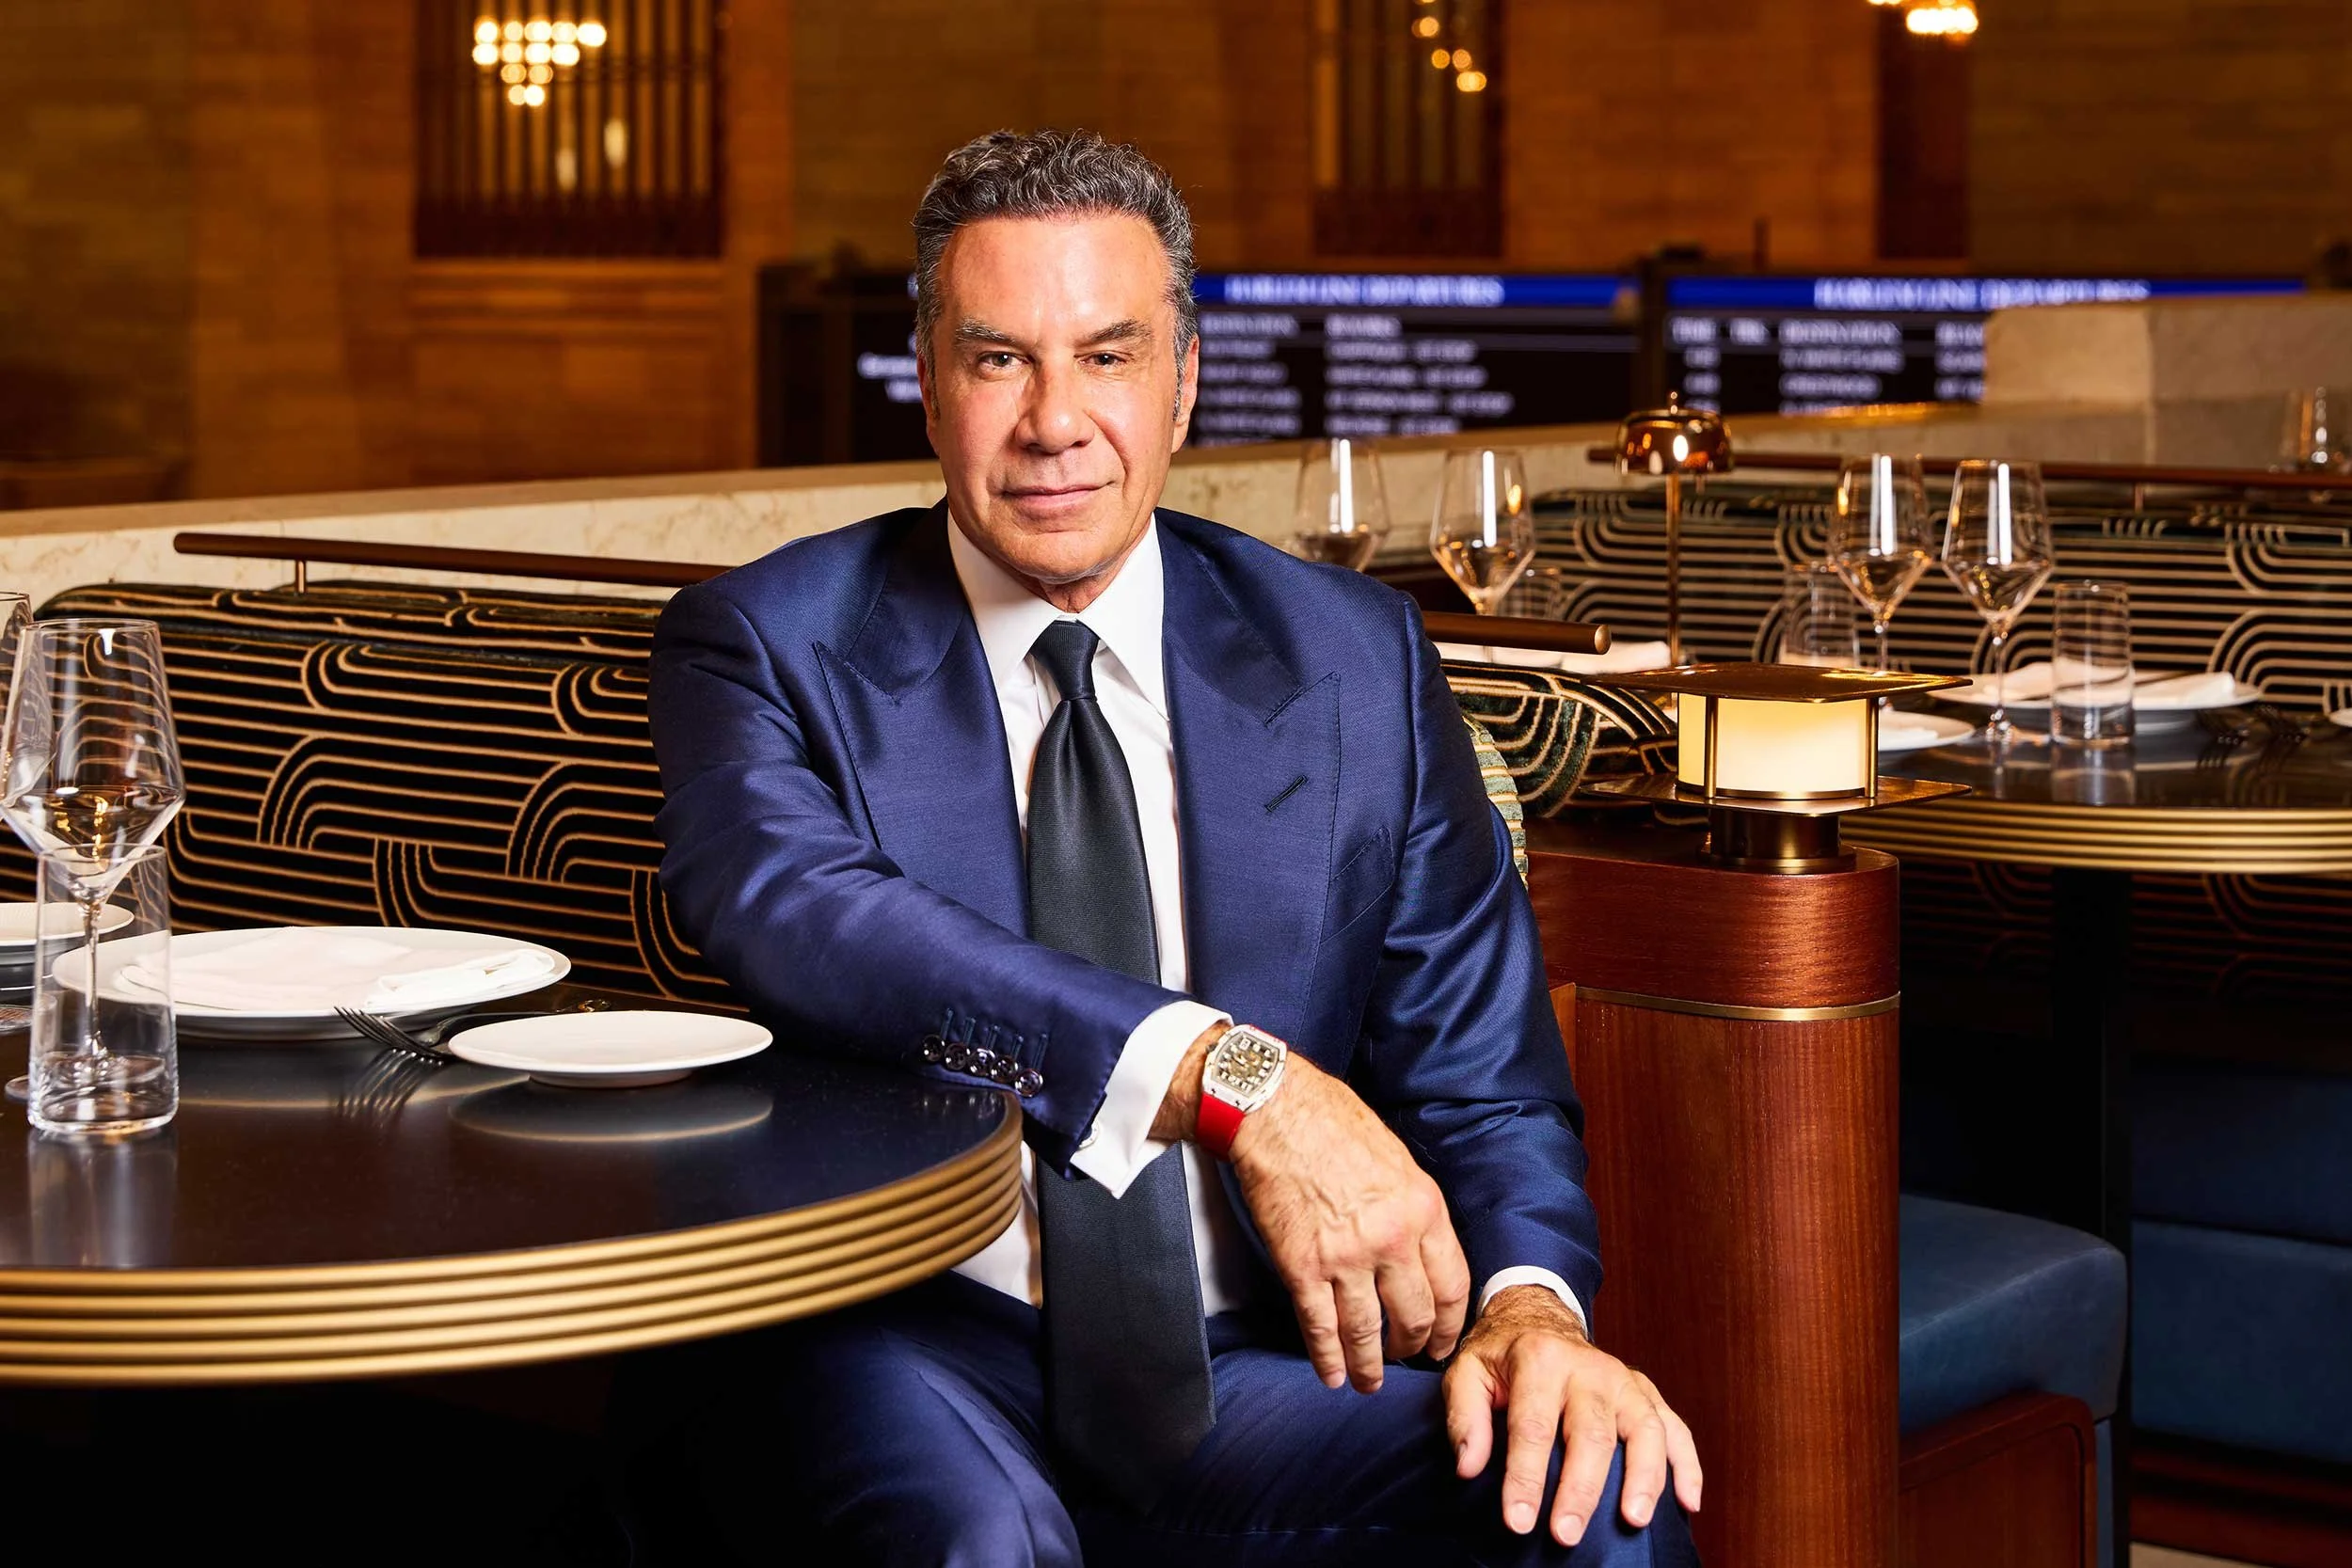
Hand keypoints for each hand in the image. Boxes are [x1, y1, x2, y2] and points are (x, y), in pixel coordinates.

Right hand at [1221, 1050, 1471, 1391]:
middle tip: (1403, 1359)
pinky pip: (1320, 1328)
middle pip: (1414, 1317)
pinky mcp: (1301, 1266)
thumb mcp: (1401, 1164)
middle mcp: (1392, 1239)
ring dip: (1369, 1367)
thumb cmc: (1336, 1125)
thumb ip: (1416, 1213)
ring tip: (1368, 1382)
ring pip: (1367, 1333)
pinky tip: (1332, 1376)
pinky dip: (1327, 1359)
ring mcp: (1345, 1257)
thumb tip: (1421, 1257)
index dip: (1448, 1325)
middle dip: (1410, 1347)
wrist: (1277, 1110)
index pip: (1452, 1287)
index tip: (1441, 1342)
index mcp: (1424, 1210)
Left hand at [1443, 1285, 1701, 1547]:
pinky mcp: (1646, 1393)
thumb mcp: (1466, 1373)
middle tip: (1566, 1535)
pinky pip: (1676, 1427)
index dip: (1525, 1478)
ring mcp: (1624, 1381)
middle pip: (1591, 1433)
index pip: (1533, 1426)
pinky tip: (1689, 1503)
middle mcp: (1589, 1368)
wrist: (1538, 1319)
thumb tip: (1470, 1467)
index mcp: (1539, 1360)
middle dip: (1581, 1489)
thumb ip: (1465, 1417)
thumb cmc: (1500, 1356)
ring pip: (1645, 1429)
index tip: (1518, 1521)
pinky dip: (1687, 1465)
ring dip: (1643, 1478)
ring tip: (1633, 1521)